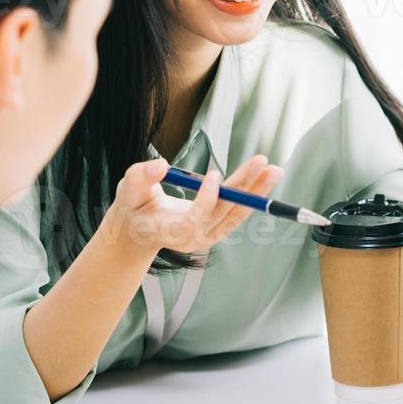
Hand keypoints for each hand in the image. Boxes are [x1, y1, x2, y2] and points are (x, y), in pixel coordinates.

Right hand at [104, 155, 280, 255]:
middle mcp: (192, 239)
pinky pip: (237, 213)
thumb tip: (161, 166)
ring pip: (235, 213)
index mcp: (168, 231)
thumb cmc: (134, 206)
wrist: (140, 230)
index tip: (213, 174)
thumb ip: (141, 176)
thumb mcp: (128, 188)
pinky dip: (252, 195)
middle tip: (264, 165)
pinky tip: (265, 177)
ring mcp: (207, 237)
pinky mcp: (216, 230)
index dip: (206, 200)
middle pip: (223, 215)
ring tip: (274, 170)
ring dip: (256, 192)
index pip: (194, 220)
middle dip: (245, 189)